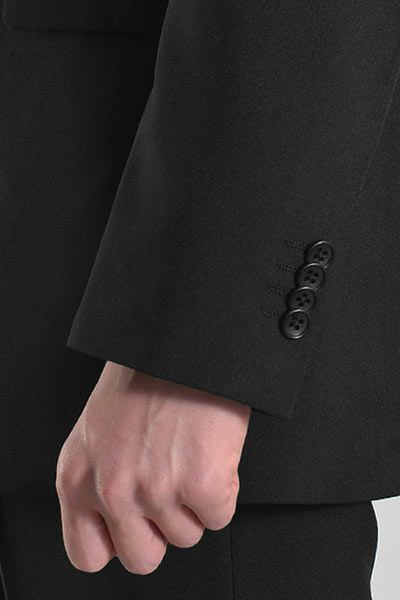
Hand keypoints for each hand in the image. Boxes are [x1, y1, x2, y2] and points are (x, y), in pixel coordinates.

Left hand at [55, 362, 250, 574]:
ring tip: (189, 452)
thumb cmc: (144, 371)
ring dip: (194, 502)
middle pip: (143, 558)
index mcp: (77, 476)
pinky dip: (224, 487)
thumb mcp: (97, 428)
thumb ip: (101, 476)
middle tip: (169, 486)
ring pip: (186, 536)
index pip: (87, 553)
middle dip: (162, 528)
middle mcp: (112, 489)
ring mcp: (156, 490)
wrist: (183, 340)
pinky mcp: (201, 484)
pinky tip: (211, 450)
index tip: (133, 526)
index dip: (118, 542)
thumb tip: (121, 514)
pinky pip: (220, 516)